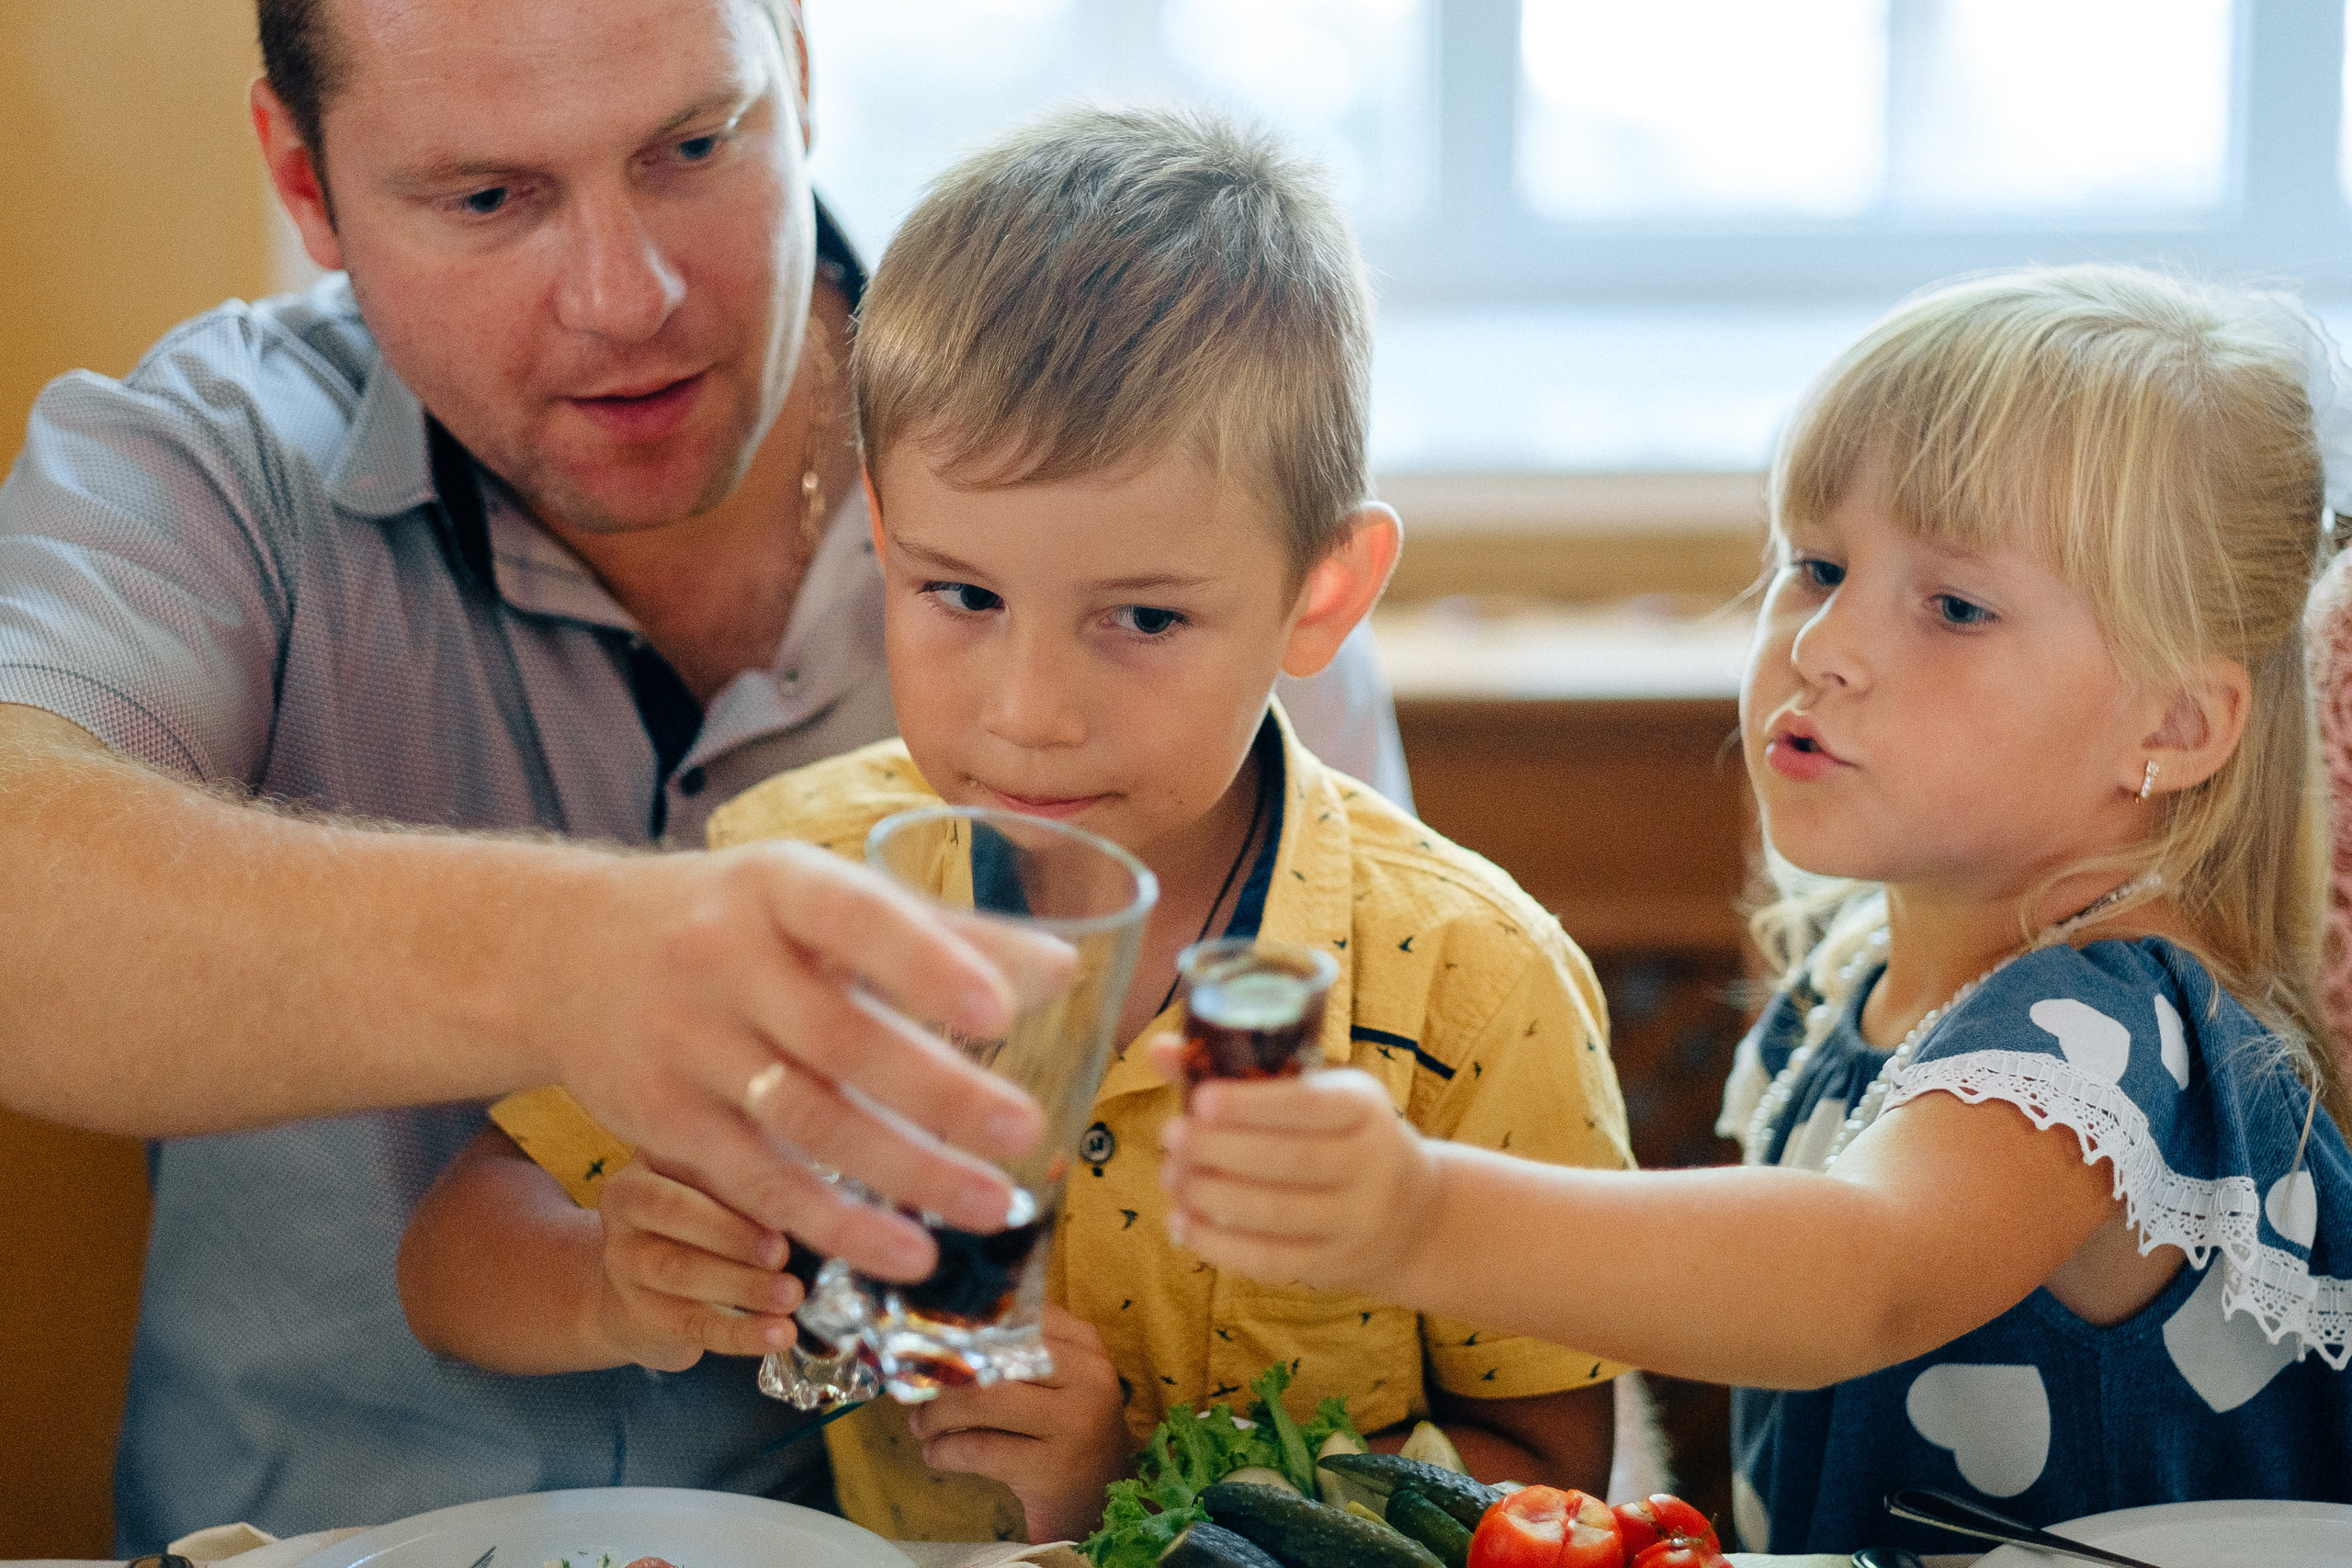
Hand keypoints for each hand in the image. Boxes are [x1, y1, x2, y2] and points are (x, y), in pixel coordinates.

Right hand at [549, 840, 1075, 1282]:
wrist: (565, 953)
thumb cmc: (736, 919)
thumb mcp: (820, 898)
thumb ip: (939, 934)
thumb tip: (1065, 972)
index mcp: (778, 887)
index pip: (856, 919)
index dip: (926, 963)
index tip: (1000, 1010)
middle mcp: (723, 960)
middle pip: (839, 1037)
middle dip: (938, 1092)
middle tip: (1026, 1132)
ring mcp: (686, 1045)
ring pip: (804, 1121)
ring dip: (904, 1173)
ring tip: (992, 1208)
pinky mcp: (665, 1123)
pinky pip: (758, 1182)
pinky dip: (833, 1222)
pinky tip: (903, 1251)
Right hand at [590, 1154, 804, 1371]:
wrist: (641, 1294)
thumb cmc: (702, 1225)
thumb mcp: (719, 1189)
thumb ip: (754, 1185)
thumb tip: (816, 1199)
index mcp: (654, 1154)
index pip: (692, 1157)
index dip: (738, 1180)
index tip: (786, 1199)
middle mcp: (627, 1200)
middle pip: (676, 1212)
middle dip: (735, 1234)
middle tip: (783, 1252)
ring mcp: (622, 1258)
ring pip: (679, 1270)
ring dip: (743, 1285)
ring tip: (791, 1296)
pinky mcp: (633, 1311)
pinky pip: (689, 1322)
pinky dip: (739, 1332)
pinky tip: (777, 1334)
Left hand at [904, 1304, 1136, 1542]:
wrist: (1104, 1498)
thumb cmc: (1067, 1429)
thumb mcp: (1060, 1381)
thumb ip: (1017, 1351)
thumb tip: (941, 1335)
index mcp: (1085, 1346)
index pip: (1015, 1318)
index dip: (965, 1330)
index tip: (933, 1344)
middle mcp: (1087, 1377)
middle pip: (993, 1357)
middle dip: (941, 1373)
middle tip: (915, 1390)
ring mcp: (1073, 1423)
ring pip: (982, 1400)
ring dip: (937, 1412)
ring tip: (922, 1424)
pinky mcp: (1052, 1468)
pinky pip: (978, 1450)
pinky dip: (944, 1450)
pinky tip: (936, 1454)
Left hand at [1153, 1048, 1439, 1294]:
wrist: (1412, 1214)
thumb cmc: (1341, 1137)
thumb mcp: (1314, 1093)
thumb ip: (1237, 1073)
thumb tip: (1158, 1049)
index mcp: (1363, 1109)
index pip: (1308, 1106)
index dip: (1252, 1106)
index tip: (1200, 1101)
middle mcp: (1369, 1164)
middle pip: (1288, 1160)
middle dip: (1219, 1149)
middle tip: (1171, 1137)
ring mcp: (1355, 1220)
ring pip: (1276, 1212)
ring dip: (1211, 1195)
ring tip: (1171, 1177)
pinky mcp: (1334, 1263)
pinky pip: (1271, 1259)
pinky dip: (1219, 1244)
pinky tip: (1183, 1223)